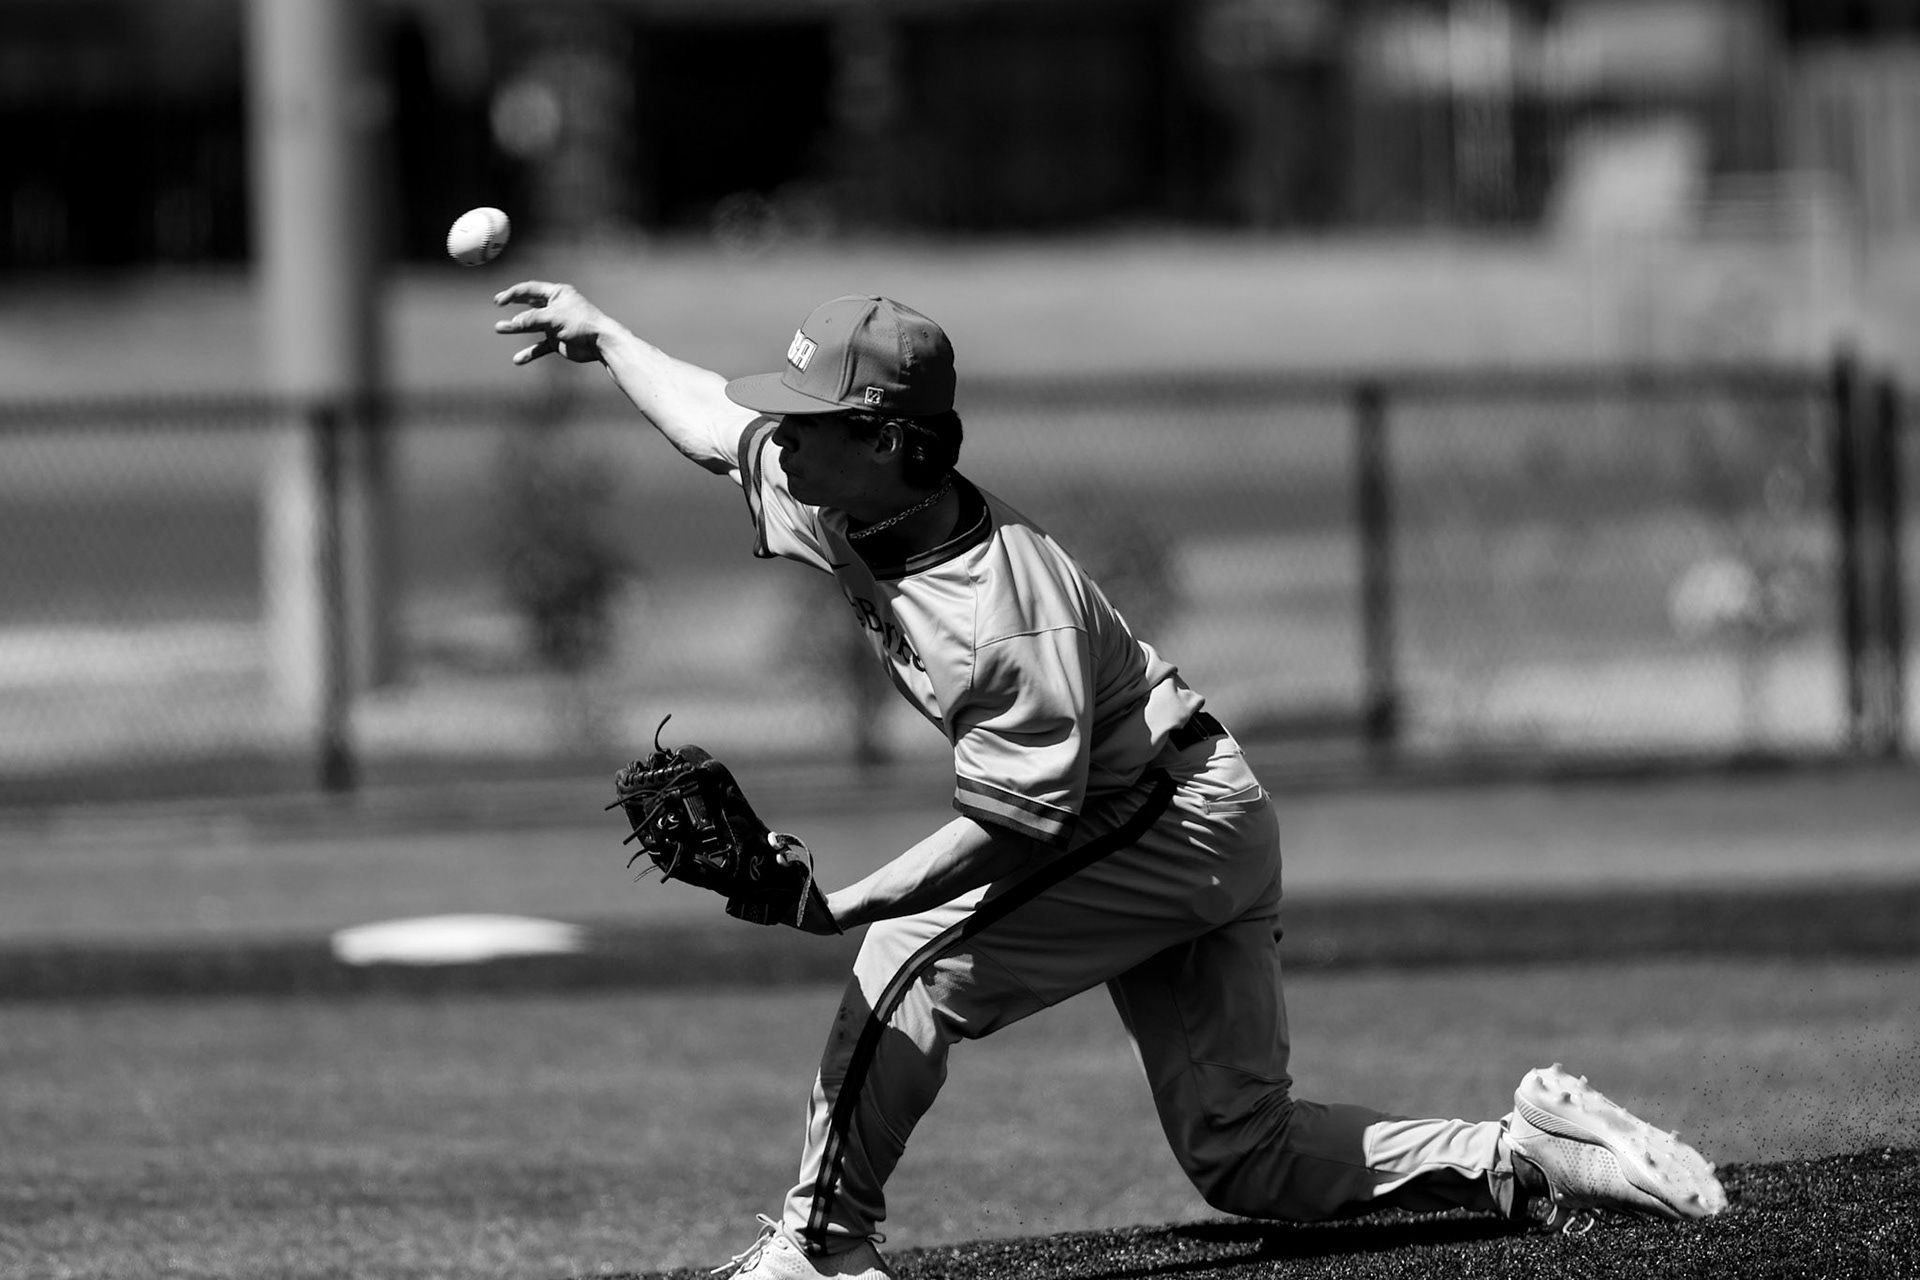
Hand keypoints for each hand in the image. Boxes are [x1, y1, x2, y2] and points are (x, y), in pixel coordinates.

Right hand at [492, 281, 619, 365]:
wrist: (600, 343)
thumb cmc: (581, 323)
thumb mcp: (553, 317)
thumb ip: (532, 319)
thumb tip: (514, 323)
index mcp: (557, 294)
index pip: (531, 289)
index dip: (514, 293)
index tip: (500, 300)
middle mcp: (556, 307)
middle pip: (530, 305)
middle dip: (514, 305)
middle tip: (499, 304)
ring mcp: (556, 325)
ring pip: (532, 326)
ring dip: (516, 328)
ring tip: (500, 329)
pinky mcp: (557, 341)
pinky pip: (540, 346)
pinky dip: (530, 353)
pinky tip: (518, 359)